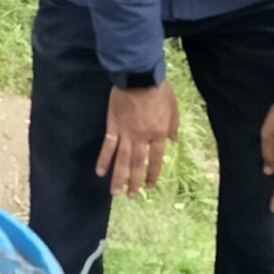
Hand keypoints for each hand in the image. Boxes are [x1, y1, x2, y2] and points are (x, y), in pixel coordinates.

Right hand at [97, 83, 179, 197]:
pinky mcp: (113, 127)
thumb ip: (173, 125)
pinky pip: (107, 147)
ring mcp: (126, 134)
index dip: (152, 174)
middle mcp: (142, 138)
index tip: (149, 185)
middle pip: (137, 164)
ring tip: (115, 193)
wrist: (139, 77)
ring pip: (122, 161)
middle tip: (131, 196)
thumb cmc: (158, 89)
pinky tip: (99, 172)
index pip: (156, 159)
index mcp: (158, 134)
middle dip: (134, 182)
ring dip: (118, 178)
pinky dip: (103, 160)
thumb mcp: (173, 106)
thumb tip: (173, 140)